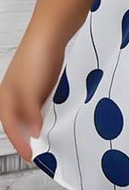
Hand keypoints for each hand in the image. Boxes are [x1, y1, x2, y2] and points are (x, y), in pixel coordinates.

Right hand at [0, 34, 65, 163]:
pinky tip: (61, 116)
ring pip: (33, 112)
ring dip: (41, 124)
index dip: (21, 143)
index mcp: (6, 98)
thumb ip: (31, 114)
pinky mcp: (44, 80)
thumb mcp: (30, 91)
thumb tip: (35, 133)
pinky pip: (45, 102)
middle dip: (30, 136)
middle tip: (43, 151)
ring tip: (54, 138)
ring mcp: (30, 86)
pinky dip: (50, 112)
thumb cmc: (36, 59)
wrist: (51, 32)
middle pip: (20, 121)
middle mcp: (15, 94)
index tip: (33, 157)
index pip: (12, 127)